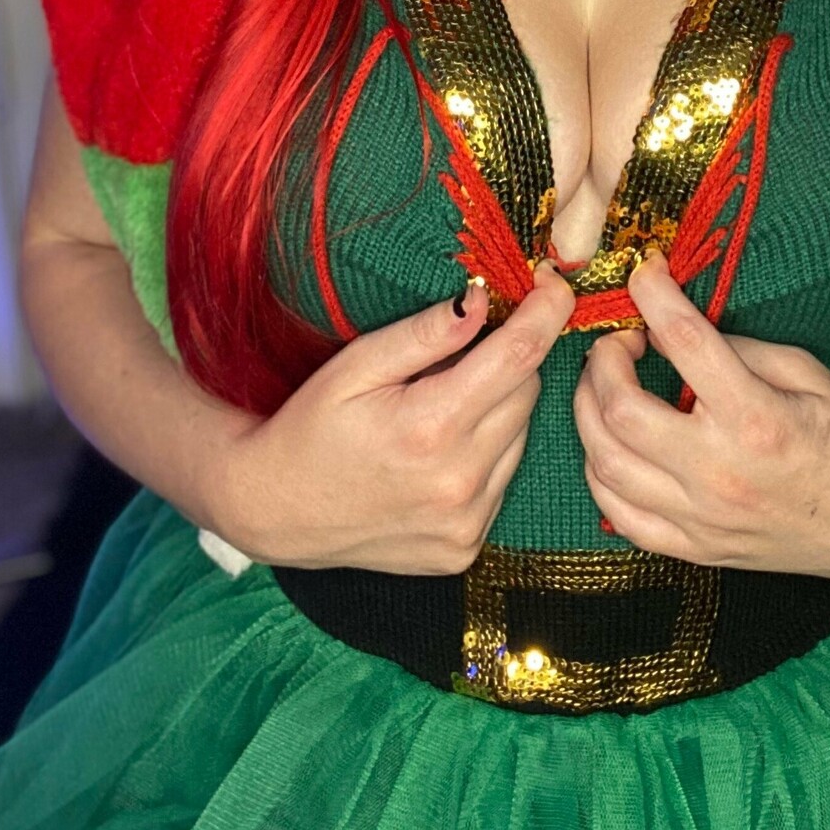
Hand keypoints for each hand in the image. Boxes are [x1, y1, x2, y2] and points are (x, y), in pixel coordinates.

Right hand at [215, 263, 574, 572]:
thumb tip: (483, 300)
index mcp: (431, 427)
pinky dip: (487, 452)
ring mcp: (465, 522)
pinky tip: (441, 450)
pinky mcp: (465, 548)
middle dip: (508, 360)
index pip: (520, 356)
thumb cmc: (312, 427)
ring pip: (521, 434)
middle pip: (527, 392)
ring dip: (498, 408)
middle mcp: (459, 482)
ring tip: (441, 406)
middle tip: (462, 351)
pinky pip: (504, 478)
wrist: (276, 511)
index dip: (547, 311)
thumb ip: (425, 333)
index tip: (552, 281)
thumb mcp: (357, 366)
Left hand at [573, 254, 829, 576]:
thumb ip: (738, 349)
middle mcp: (720, 471)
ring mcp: (703, 517)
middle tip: (618, 342)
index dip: (653, 296)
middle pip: (620, 409)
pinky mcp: (695, 549)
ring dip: (589, 413)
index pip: (683, 342)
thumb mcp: (806, 372)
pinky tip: (608, 445)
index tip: (643, 273)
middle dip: (603, 361)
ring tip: (604, 387)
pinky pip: (620, 516)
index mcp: (756, 418)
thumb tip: (675, 331)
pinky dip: (600, 473)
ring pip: (605, 464)